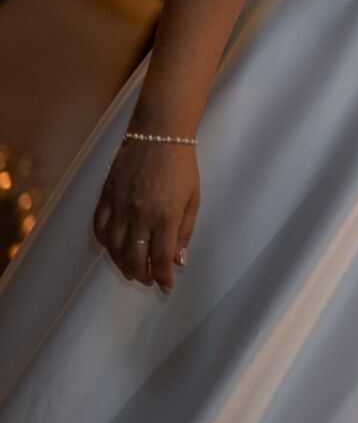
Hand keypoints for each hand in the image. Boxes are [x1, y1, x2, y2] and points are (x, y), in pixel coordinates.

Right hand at [93, 138, 198, 293]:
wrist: (158, 137)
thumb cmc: (182, 168)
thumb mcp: (193, 200)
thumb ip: (185, 231)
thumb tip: (180, 260)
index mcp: (165, 217)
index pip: (161, 257)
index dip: (163, 276)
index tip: (166, 286)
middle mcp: (140, 216)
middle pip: (135, 257)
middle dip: (143, 274)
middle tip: (149, 279)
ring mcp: (120, 207)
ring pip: (115, 248)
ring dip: (123, 264)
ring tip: (132, 271)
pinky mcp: (106, 198)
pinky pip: (100, 229)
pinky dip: (106, 244)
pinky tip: (114, 249)